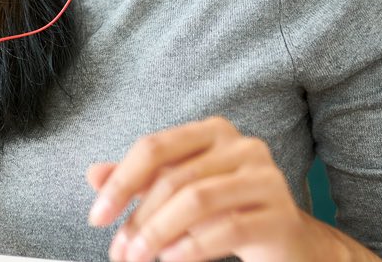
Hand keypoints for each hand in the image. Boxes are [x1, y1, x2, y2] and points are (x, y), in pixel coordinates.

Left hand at [86, 117, 326, 261]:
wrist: (288, 243)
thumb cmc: (227, 212)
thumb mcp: (178, 193)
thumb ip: (139, 181)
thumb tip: (93, 174)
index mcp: (213, 132)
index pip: (154, 148)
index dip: (120, 182)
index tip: (97, 217)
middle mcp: (243, 146)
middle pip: (173, 178)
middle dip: (138, 219)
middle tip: (119, 251)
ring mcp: (266, 178)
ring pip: (197, 200)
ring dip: (158, 233)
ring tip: (138, 257)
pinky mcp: (280, 215)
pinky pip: (227, 228)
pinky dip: (191, 247)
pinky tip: (170, 259)